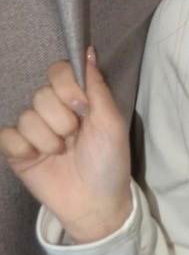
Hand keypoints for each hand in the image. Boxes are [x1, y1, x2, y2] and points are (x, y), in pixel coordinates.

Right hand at [0, 47, 132, 242]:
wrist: (95, 203)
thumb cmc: (109, 162)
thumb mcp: (111, 122)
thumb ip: (97, 86)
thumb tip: (88, 51)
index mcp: (77, 100)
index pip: (58, 71)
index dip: (66, 86)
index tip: (81, 107)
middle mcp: (54, 111)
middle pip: (40, 94)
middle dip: (61, 119)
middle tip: (75, 138)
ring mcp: (34, 132)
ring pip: (26, 117)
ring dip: (47, 138)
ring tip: (62, 153)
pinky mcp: (18, 152)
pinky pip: (7, 136)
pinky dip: (23, 147)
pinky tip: (38, 158)